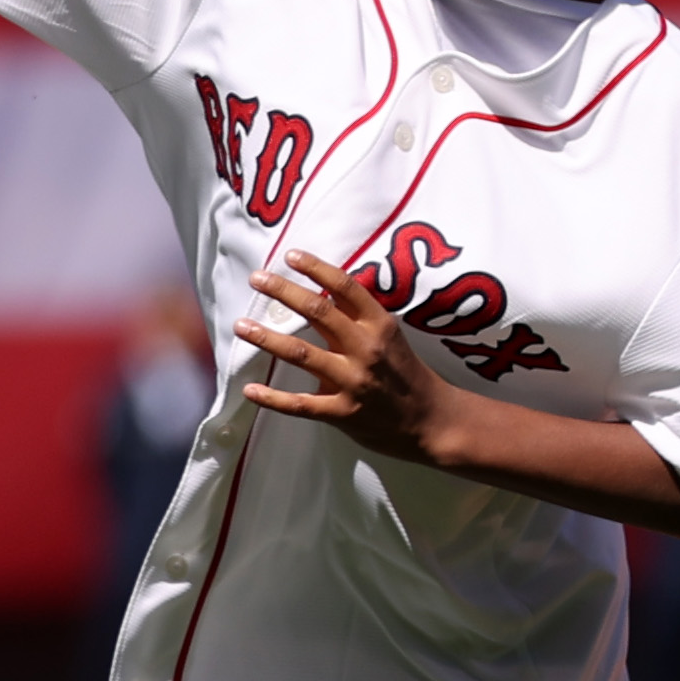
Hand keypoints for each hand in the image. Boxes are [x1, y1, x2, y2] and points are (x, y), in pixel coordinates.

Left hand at [239, 248, 679, 541]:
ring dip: (268, 337)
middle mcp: (366, 350)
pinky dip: (273, 398)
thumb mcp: (391, 340)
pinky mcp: (343, 414)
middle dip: (283, 293)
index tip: (290, 254)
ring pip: (302, 354)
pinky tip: (249, 389)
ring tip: (241, 324)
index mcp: (382, 327)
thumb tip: (330, 294)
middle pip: (318, 312)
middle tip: (257, 278)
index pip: (346, 287)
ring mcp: (354, 382)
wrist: (437, 426)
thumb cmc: (412, 380)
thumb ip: (361, 320)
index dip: (317, 267)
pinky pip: (301, 406)